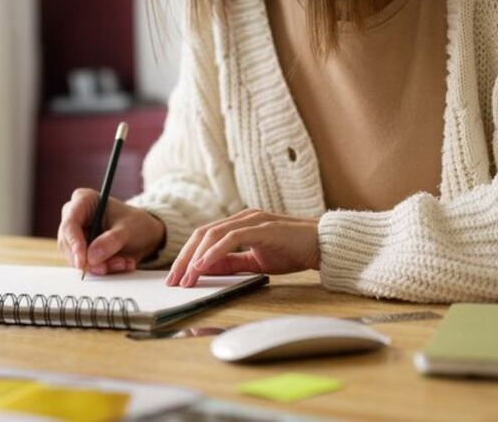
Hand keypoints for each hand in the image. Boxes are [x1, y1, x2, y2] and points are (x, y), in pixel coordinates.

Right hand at [56, 188, 165, 275]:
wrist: (144, 234)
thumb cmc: (135, 223)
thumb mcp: (128, 230)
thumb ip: (111, 241)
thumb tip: (92, 256)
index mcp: (83, 200)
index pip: (70, 223)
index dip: (74, 243)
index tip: (83, 260)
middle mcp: (74, 216)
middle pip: (69, 243)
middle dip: (89, 260)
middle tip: (107, 268)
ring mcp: (76, 234)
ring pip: (76, 257)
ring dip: (100, 266)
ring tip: (123, 262)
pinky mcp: (80, 250)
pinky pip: (85, 265)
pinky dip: (103, 268)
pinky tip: (121, 263)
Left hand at [166, 209, 319, 286]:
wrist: (324, 244)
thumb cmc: (293, 251)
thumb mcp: (256, 261)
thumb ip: (232, 263)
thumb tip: (205, 270)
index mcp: (239, 224)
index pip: (204, 237)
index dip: (187, 256)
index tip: (176, 277)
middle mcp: (242, 218)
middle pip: (202, 234)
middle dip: (184, 258)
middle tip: (173, 280)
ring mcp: (251, 220)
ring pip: (212, 234)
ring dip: (195, 257)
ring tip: (186, 277)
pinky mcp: (262, 227)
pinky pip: (231, 238)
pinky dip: (214, 252)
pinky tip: (203, 265)